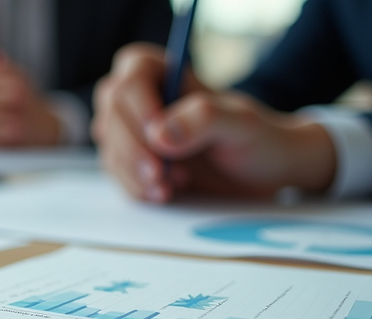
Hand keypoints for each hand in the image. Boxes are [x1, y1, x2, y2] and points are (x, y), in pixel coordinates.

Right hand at [92, 43, 335, 202]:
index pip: (130, 81)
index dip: (139, 109)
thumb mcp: (241, 124)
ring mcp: (131, 133)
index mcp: (161, 73)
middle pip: (112, 118)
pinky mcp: (132, 163)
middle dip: (134, 152)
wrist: (261, 171)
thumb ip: (205, 119)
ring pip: (111, 151)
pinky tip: (165, 193)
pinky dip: (137, 189)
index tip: (160, 139)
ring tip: (172, 186)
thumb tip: (160, 134)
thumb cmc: (255, 138)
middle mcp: (139, 99)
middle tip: (161, 175)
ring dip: (136, 175)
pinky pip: (118, 177)